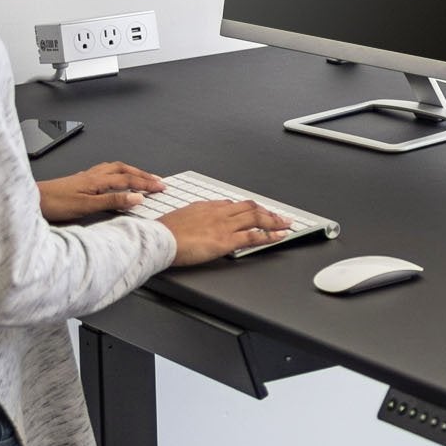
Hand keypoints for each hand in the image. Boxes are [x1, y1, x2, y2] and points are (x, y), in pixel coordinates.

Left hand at [39, 161, 165, 224]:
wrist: (34, 199)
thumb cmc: (55, 204)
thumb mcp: (87, 206)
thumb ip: (113, 201)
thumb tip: (137, 197)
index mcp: (97, 180)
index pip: (129, 180)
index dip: (146, 183)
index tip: (161, 187)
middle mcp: (93, 175)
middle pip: (124, 170)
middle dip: (143, 174)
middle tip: (158, 180)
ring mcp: (86, 176)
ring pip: (115, 168)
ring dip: (131, 171)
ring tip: (142, 176)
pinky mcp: (80, 180)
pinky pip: (105, 171)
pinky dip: (117, 172)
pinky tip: (115, 178)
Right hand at [162, 200, 291, 264]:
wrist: (159, 238)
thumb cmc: (163, 232)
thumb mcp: (178, 219)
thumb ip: (191, 220)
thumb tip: (194, 226)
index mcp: (205, 207)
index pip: (232, 205)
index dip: (247, 209)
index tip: (255, 211)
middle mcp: (218, 212)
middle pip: (249, 207)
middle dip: (266, 211)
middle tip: (278, 216)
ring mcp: (224, 225)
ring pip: (256, 218)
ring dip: (274, 220)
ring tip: (286, 224)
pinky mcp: (226, 240)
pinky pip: (254, 236)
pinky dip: (270, 235)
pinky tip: (279, 235)